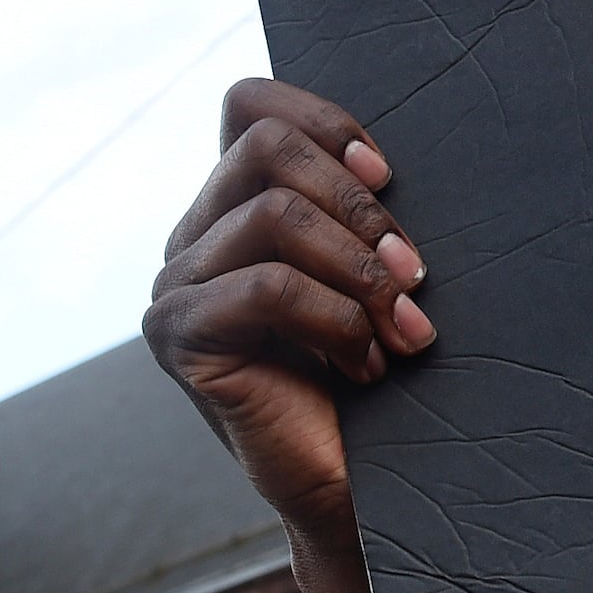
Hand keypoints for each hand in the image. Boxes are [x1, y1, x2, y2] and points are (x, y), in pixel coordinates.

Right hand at [147, 80, 432, 538]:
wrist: (354, 489)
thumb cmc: (377, 379)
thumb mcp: (374, 273)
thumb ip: (358, 210)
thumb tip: (381, 160)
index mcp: (236, 206)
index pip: (249, 103)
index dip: (322, 119)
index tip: (387, 175)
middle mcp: (195, 237)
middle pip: (266, 146)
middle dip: (359, 204)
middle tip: (415, 275)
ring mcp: (177, 286)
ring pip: (274, 215)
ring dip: (360, 271)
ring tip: (404, 332)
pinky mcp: (178, 337)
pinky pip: (267, 287)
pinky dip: (337, 320)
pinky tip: (367, 366)